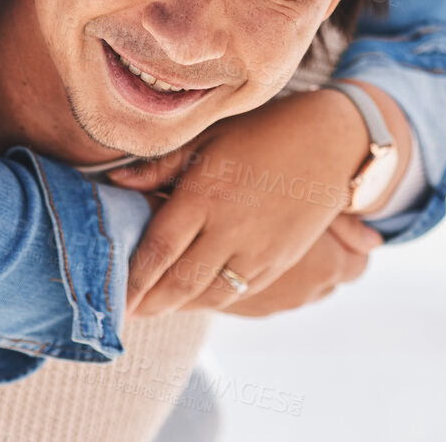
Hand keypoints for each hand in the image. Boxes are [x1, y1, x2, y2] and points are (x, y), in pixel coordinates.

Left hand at [112, 87, 371, 317]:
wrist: (330, 144)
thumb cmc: (262, 132)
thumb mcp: (209, 137)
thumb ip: (161, 165)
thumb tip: (115, 180)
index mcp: (205, 195)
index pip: (158, 250)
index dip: (133, 279)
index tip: (115, 295)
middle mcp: (229, 229)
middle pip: (180, 282)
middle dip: (150, 302)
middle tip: (126, 312)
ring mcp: (257, 250)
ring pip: (209, 295)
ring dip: (178, 306)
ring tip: (155, 307)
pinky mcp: (278, 261)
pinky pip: (238, 292)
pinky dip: (211, 300)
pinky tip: (195, 297)